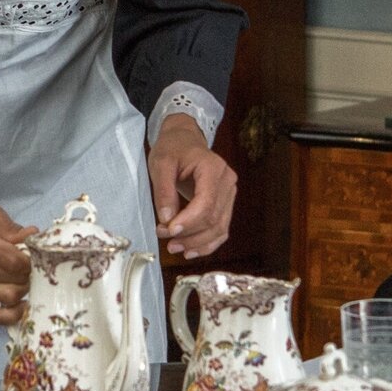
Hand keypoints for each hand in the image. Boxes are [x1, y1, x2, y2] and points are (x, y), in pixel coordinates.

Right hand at [0, 201, 33, 324]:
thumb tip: (33, 237)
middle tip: (31, 266)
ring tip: (23, 278)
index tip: (33, 254)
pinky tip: (18, 304)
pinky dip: (9, 314)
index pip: (15, 262)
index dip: (31, 260)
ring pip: (9, 299)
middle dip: (30, 274)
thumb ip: (12, 227)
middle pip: (15, 281)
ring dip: (23, 290)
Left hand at [148, 116, 236, 257]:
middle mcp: (227, 182)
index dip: (188, 222)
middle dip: (188, 234)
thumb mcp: (161, 164)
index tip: (168, 230)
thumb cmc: (173, 148)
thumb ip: (164, 191)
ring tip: (174, 247)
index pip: (206, 203)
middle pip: (213, 219)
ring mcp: (230, 194)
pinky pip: (221, 229)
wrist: (185, 140)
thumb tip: (167, 220)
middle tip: (163, 237)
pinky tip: (190, 251)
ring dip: (197, 243)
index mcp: (213, 168)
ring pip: (220, 228)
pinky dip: (207, 243)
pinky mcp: (226, 204)